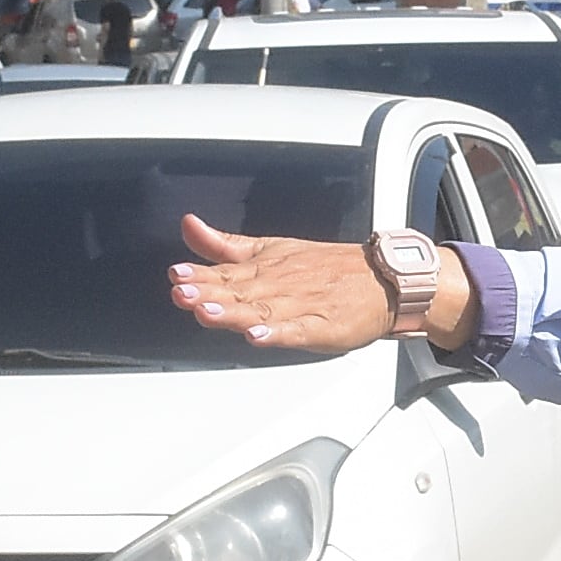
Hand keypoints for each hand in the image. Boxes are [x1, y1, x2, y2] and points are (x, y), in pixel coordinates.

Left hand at [171, 213, 484, 353]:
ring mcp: (302, 306)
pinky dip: (279, 333)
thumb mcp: (271, 249)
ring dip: (235, 312)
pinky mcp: (324, 326)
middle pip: (240, 291)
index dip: (200, 275)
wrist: (383, 280)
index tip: (177, 275)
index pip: (226, 272)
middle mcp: (279, 285)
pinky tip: (259, 336)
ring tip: (209, 313)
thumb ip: (226, 245)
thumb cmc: (325, 268)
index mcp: (264, 268)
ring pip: (264, 309)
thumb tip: (188, 224)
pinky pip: (298, 330)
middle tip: (184, 292)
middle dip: (210, 292)